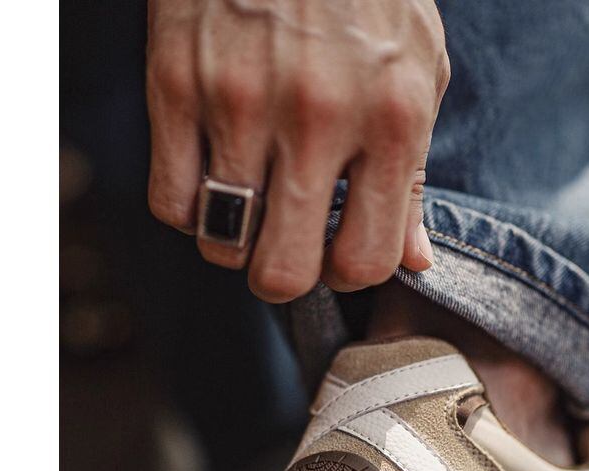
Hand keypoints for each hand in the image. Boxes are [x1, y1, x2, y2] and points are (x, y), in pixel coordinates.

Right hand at [147, 0, 449, 301]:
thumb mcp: (419, 75)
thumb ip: (413, 178)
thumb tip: (416, 260)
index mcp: (391, 121)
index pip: (367, 260)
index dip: (350, 275)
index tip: (339, 256)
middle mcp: (317, 119)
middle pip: (283, 272)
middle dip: (286, 277)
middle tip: (288, 249)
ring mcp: (239, 102)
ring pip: (220, 243)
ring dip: (236, 243)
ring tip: (251, 208)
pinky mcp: (174, 83)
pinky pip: (169, 201)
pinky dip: (189, 207)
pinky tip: (212, 177)